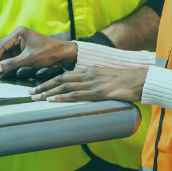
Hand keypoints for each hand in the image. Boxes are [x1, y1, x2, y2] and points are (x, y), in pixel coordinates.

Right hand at [0, 26, 77, 76]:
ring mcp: (19, 42)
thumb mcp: (29, 59)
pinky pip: (10, 56)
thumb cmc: (48, 53)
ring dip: (0, 63)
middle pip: (0, 48)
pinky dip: (6, 64)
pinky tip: (3, 72)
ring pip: (4, 53)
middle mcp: (17, 36)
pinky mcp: (22, 49)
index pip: (1, 45)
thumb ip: (11, 64)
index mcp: (19, 33)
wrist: (62, 55)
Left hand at [30, 66, 146, 102]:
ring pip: (64, 87)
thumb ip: (95, 81)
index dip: (50, 80)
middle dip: (43, 86)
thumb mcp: (107, 77)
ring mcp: (92, 83)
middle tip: (30, 92)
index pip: (65, 75)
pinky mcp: (98, 92)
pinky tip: (52, 100)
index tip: (38, 86)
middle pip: (60, 80)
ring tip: (35, 98)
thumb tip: (85, 90)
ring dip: (48, 93)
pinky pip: (76, 95)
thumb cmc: (126, 81)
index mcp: (89, 70)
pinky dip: (62, 98)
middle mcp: (88, 74)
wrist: (141, 80)